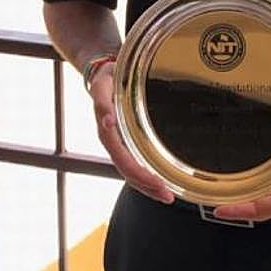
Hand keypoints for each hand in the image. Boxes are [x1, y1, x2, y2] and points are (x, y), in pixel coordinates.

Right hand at [90, 63, 174, 204]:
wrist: (103, 73)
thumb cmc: (106, 78)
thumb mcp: (101, 86)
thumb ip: (102, 103)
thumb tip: (108, 122)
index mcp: (107, 133)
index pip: (124, 162)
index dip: (141, 176)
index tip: (159, 185)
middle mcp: (113, 142)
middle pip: (129, 173)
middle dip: (148, 187)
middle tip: (169, 196)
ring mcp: (119, 142)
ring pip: (132, 171)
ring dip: (148, 185)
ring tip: (168, 194)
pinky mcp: (126, 139)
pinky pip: (136, 161)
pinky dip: (147, 174)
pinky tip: (161, 179)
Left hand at [213, 124, 270, 221]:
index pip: (262, 210)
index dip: (240, 211)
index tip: (219, 209)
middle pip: (259, 208)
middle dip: (237, 208)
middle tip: (214, 201)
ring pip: (263, 199)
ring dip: (244, 198)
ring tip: (225, 192)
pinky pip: (269, 187)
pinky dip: (255, 186)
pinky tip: (247, 177)